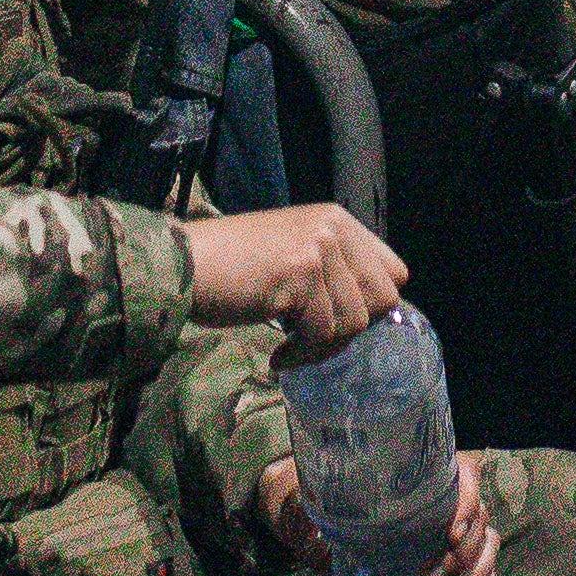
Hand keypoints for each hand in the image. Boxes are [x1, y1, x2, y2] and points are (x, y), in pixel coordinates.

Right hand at [187, 203, 409, 354]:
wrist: (181, 266)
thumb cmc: (232, 268)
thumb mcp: (295, 254)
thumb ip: (336, 271)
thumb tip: (381, 310)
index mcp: (337, 219)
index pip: (394, 271)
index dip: (370, 306)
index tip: (336, 322)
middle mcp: (333, 227)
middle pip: (383, 299)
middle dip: (351, 330)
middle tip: (313, 338)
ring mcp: (318, 249)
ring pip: (353, 322)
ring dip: (321, 347)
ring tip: (290, 347)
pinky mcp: (301, 275)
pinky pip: (322, 335)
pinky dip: (300, 356)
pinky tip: (278, 355)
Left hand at [247, 458, 506, 575]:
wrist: (357, 526)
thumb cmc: (354, 504)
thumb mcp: (349, 499)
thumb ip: (345, 503)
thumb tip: (322, 518)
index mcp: (438, 474)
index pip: (469, 477)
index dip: (467, 505)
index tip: (451, 535)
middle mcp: (459, 500)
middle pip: (479, 523)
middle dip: (458, 558)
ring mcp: (468, 531)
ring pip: (488, 550)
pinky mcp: (470, 561)